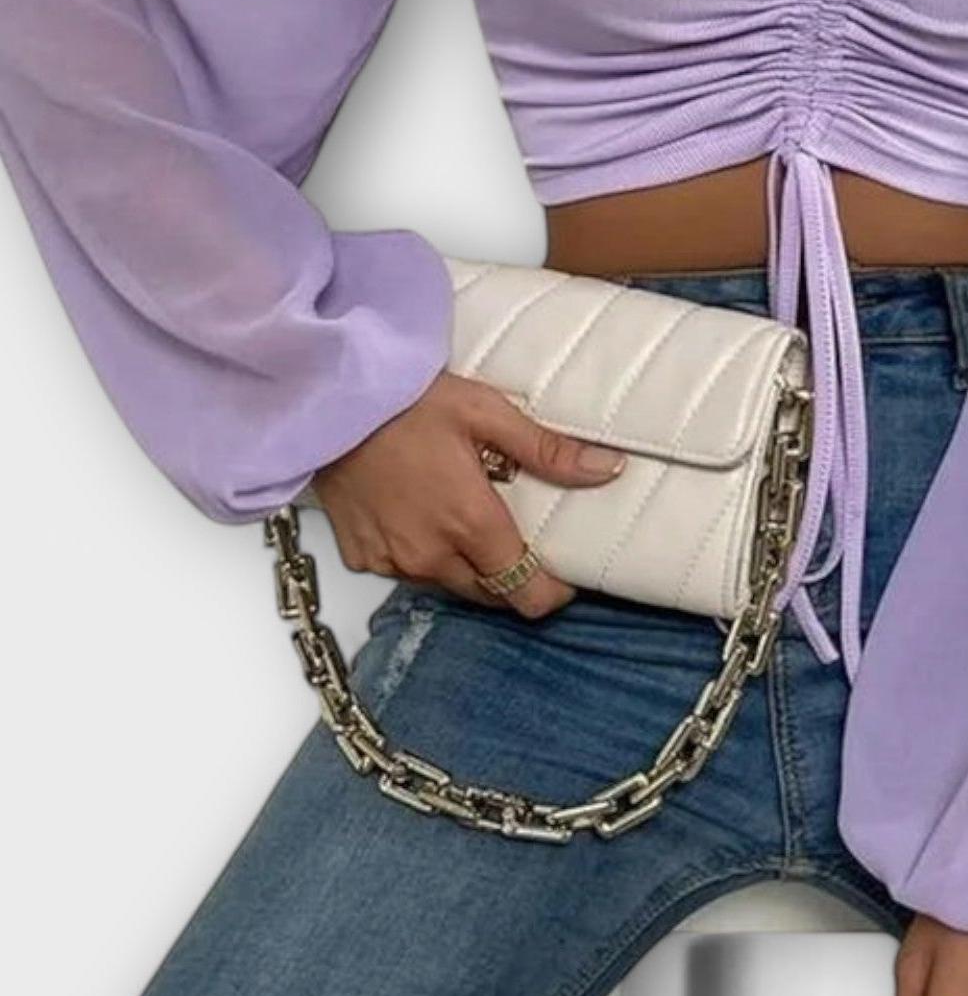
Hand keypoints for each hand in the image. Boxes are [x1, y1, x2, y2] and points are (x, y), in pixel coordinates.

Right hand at [309, 369, 626, 618]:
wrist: (329, 401)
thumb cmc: (409, 401)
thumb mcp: (487, 413)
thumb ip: (547, 450)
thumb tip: (609, 468)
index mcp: (471, 524)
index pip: (526, 593)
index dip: (551, 592)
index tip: (562, 575)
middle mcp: (432, 555)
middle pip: (490, 594)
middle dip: (511, 576)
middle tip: (517, 537)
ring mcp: (393, 561)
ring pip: (448, 585)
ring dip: (467, 567)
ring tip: (469, 522)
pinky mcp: (362, 557)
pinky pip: (407, 573)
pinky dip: (423, 556)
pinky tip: (424, 518)